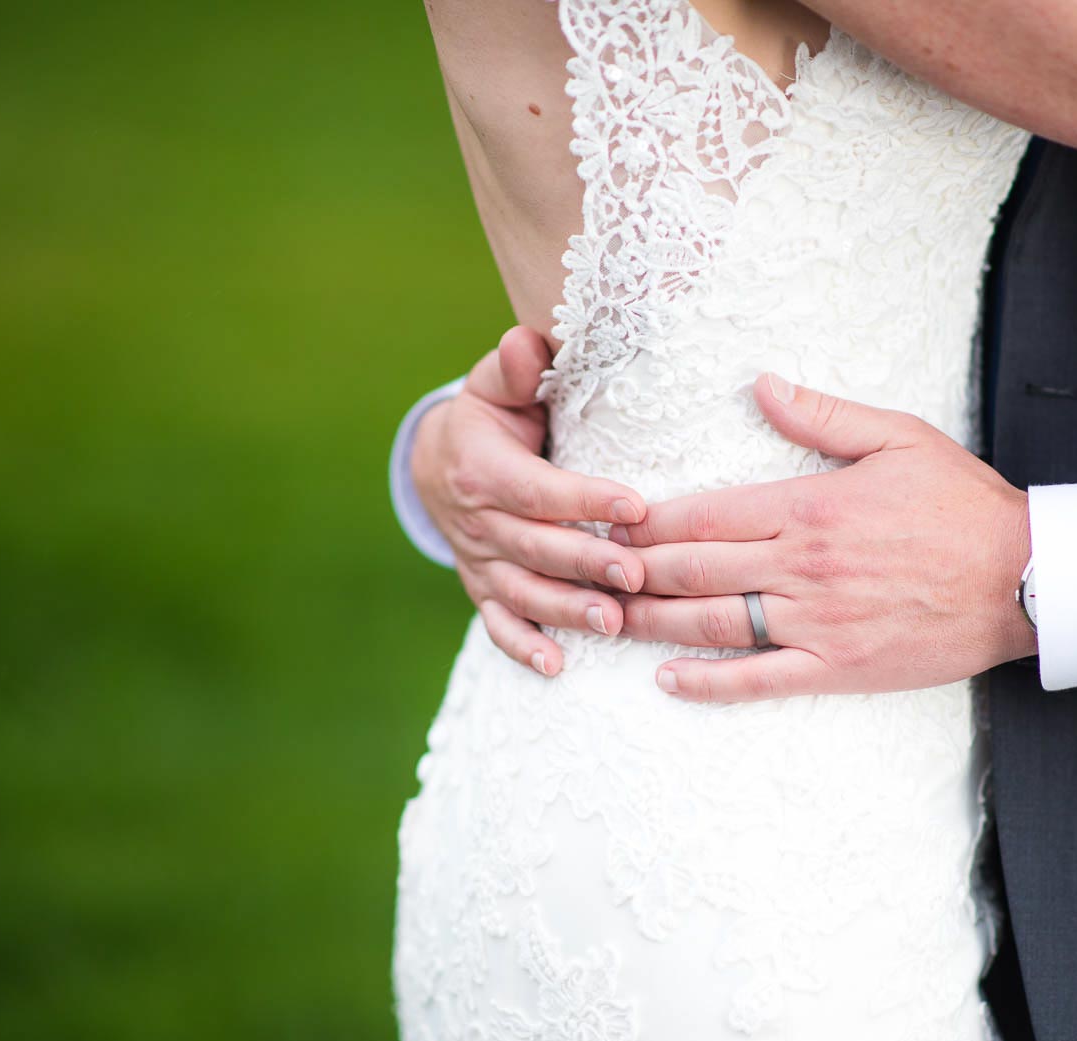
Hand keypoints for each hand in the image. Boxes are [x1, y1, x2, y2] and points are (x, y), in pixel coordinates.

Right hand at [414, 327, 649, 675]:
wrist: (438, 465)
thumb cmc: (489, 420)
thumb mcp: (495, 386)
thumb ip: (515, 369)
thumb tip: (529, 339)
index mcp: (484, 468)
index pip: (537, 488)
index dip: (584, 497)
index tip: (634, 505)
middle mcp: (478, 521)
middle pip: (536, 546)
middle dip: (587, 562)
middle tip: (638, 574)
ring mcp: (479, 561)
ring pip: (523, 591)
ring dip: (567, 610)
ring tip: (614, 622)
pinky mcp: (482, 589)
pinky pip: (499, 623)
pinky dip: (523, 646)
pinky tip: (558, 666)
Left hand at [614, 374, 1035, 701]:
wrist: (1026, 578)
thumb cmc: (963, 505)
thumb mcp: (899, 437)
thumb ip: (822, 415)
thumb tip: (760, 384)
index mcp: (809, 505)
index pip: (704, 514)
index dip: (646, 522)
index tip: (606, 522)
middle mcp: (801, 566)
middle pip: (693, 569)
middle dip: (631, 571)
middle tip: (585, 573)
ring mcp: (816, 621)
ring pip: (712, 624)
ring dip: (651, 624)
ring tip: (606, 620)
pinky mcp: (837, 665)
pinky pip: (759, 679)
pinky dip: (708, 683)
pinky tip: (668, 681)